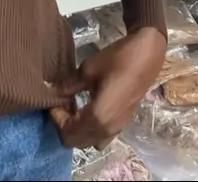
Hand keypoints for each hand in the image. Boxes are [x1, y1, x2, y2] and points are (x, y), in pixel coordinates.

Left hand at [50, 27, 165, 149]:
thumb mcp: (87, 70)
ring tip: (73, 105)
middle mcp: (106, 130)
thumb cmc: (116, 61)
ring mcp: (117, 129)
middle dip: (64, 125)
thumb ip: (68, 85)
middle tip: (60, 104)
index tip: (52, 100)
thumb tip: (51, 89)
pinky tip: (87, 106)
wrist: (146, 56)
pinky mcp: (123, 123)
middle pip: (76, 142)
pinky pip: (100, 136)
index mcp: (97, 118)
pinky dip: (89, 127)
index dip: (55, 118)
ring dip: (76, 128)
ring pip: (88, 141)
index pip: (67, 132)